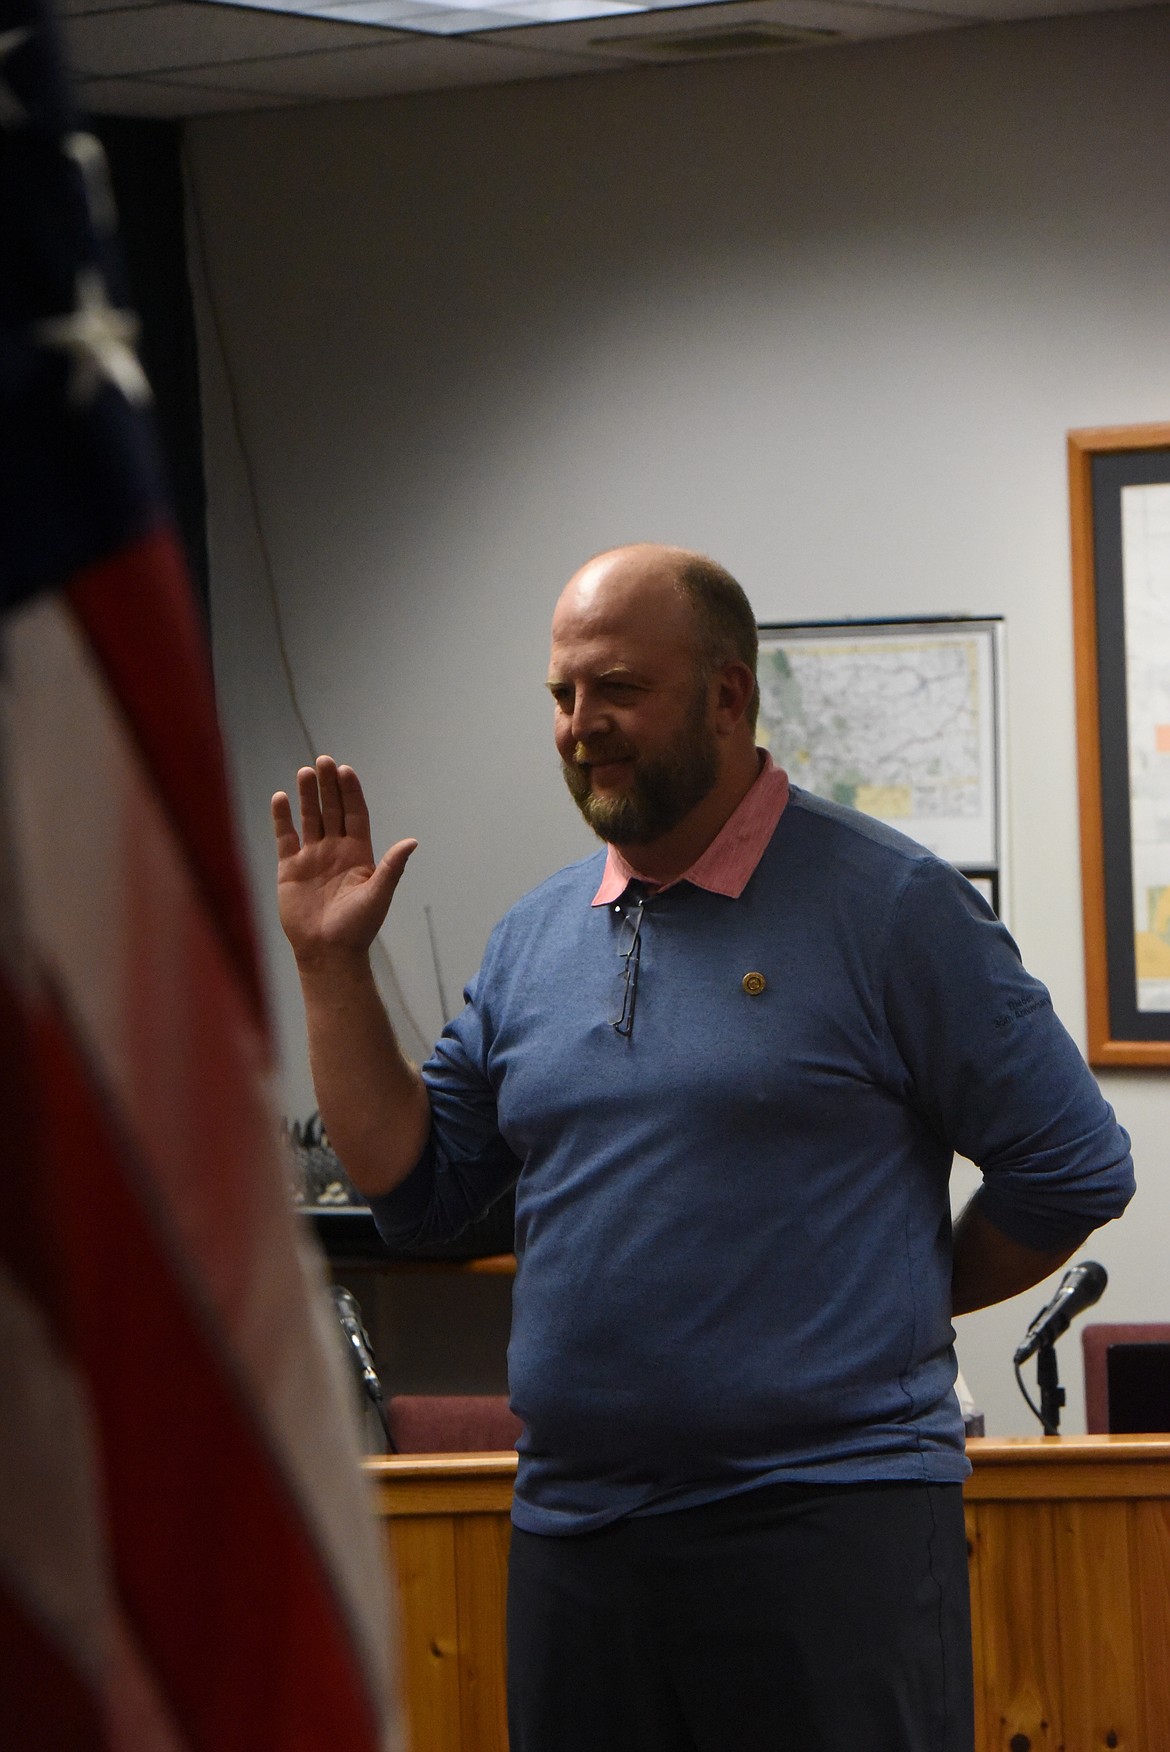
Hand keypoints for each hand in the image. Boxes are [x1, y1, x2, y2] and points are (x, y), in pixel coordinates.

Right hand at [272, 756, 415, 966]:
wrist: (328, 952)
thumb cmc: (357, 927)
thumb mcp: (378, 894)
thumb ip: (392, 866)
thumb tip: (413, 841)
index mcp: (359, 854)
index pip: (355, 814)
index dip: (351, 793)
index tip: (345, 771)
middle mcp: (335, 850)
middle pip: (332, 810)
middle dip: (328, 786)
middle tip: (323, 761)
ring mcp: (312, 858)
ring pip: (309, 818)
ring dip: (306, 796)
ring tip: (305, 772)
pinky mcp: (290, 869)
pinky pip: (285, 837)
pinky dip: (282, 818)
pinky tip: (280, 797)